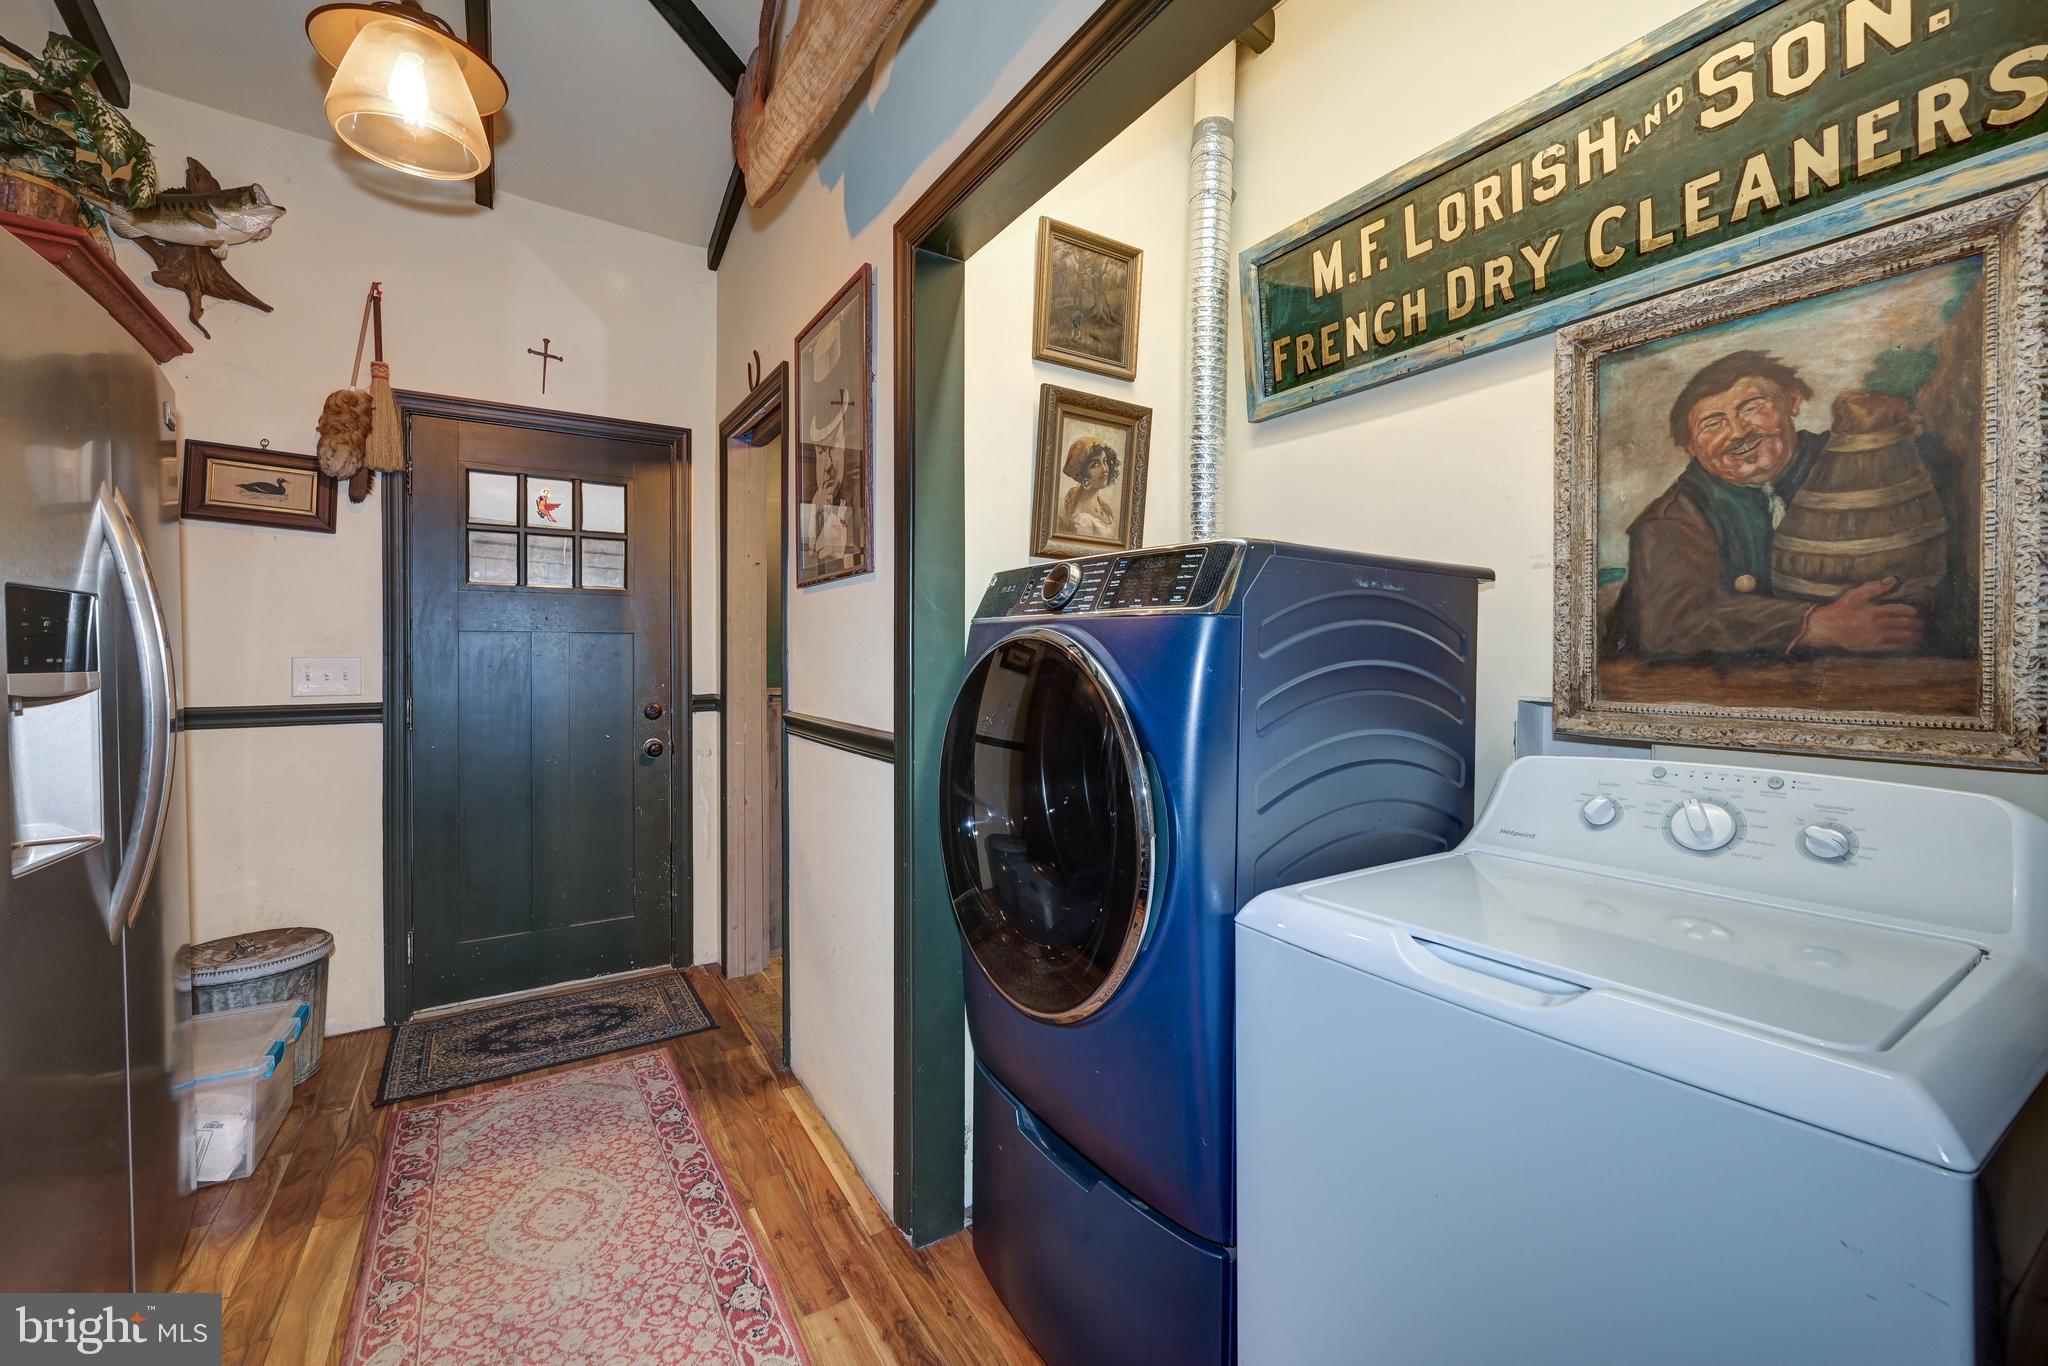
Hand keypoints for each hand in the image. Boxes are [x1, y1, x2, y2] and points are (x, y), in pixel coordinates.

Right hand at [1801, 577, 1922, 653]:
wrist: (1827, 628)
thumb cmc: (1841, 609)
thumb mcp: (1855, 594)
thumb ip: (1875, 588)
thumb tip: (1893, 579)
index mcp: (1876, 610)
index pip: (1901, 610)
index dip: (1911, 611)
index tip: (1916, 612)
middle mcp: (1879, 624)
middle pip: (1905, 623)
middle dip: (1917, 623)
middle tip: (1923, 623)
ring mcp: (1877, 637)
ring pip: (1903, 636)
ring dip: (1915, 635)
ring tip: (1921, 635)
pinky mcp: (1874, 647)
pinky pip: (1894, 647)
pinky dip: (1906, 646)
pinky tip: (1912, 645)